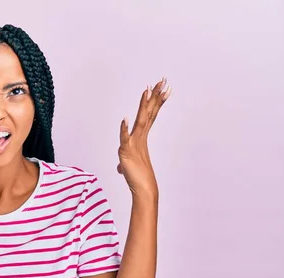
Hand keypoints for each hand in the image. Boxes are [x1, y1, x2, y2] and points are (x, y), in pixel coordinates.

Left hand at [117, 77, 170, 196]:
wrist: (143, 191)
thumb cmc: (138, 179)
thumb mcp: (127, 167)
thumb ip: (124, 164)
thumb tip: (120, 168)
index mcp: (141, 137)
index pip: (150, 115)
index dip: (155, 101)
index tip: (162, 88)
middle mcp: (140, 137)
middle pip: (149, 112)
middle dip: (155, 96)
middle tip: (163, 81)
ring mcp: (134, 143)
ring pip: (140, 120)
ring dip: (143, 105)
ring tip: (147, 90)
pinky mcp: (126, 152)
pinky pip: (124, 138)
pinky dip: (124, 129)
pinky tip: (125, 119)